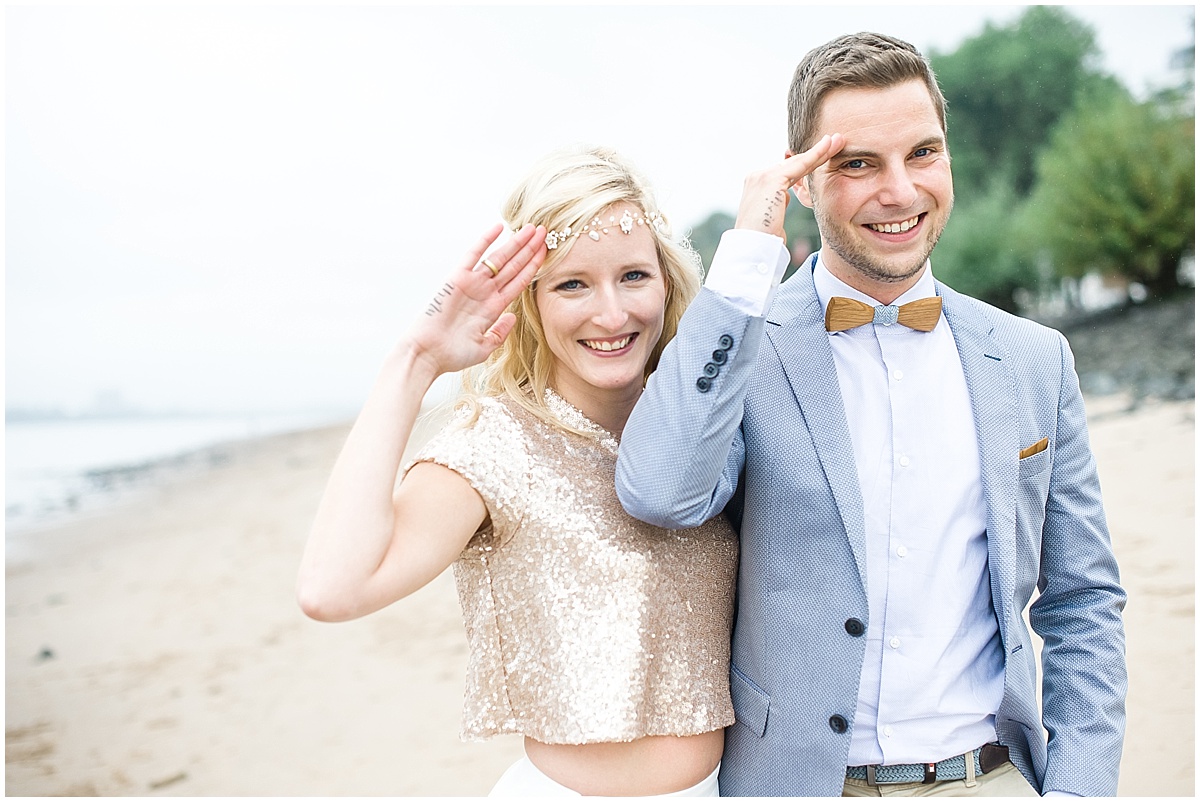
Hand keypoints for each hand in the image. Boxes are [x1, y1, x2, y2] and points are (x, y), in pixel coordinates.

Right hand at [405, 222, 546, 376]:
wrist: (427, 354)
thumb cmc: (452, 355)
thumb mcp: (484, 347)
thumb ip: (500, 332)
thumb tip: (512, 317)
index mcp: (493, 307)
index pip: (519, 281)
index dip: (534, 266)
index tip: (547, 252)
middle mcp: (485, 292)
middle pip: (513, 266)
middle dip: (530, 249)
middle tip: (545, 231)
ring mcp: (472, 284)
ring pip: (499, 258)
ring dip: (516, 243)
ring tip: (532, 228)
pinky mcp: (456, 279)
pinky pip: (473, 254)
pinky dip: (485, 240)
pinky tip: (499, 227)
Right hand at [734, 133, 844, 237]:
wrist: (751, 249)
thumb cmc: (763, 241)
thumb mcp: (772, 217)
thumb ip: (778, 203)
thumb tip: (787, 196)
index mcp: (757, 186)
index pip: (786, 171)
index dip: (806, 163)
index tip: (823, 156)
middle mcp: (756, 176)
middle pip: (793, 163)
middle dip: (816, 153)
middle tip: (835, 141)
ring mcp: (761, 176)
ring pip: (797, 162)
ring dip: (820, 151)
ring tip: (837, 141)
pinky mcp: (770, 179)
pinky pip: (798, 165)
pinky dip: (815, 155)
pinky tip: (829, 147)